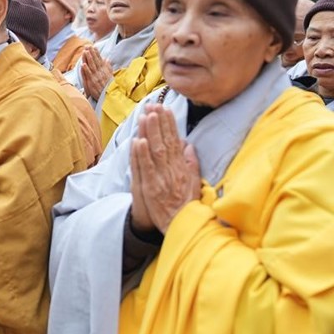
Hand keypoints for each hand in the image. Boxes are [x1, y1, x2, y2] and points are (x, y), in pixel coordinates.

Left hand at [80, 46, 113, 99]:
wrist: (109, 97)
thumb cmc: (109, 87)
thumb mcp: (110, 75)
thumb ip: (108, 67)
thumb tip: (107, 59)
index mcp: (104, 70)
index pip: (100, 60)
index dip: (96, 53)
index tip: (94, 47)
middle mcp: (100, 72)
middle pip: (95, 61)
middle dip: (92, 53)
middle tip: (88, 46)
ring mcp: (96, 77)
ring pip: (92, 66)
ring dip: (88, 58)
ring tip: (86, 51)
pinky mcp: (92, 82)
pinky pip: (89, 75)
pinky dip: (86, 69)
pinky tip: (83, 64)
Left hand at [129, 104, 201, 233]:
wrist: (182, 227)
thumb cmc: (187, 206)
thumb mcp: (195, 183)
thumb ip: (191, 164)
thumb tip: (188, 145)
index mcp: (182, 169)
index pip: (175, 142)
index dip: (170, 125)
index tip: (165, 109)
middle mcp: (172, 171)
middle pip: (164, 143)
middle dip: (158, 123)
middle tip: (153, 106)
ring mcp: (160, 179)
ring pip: (154, 152)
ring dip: (149, 133)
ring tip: (145, 116)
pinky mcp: (150, 189)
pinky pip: (145, 169)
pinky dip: (141, 155)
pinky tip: (138, 141)